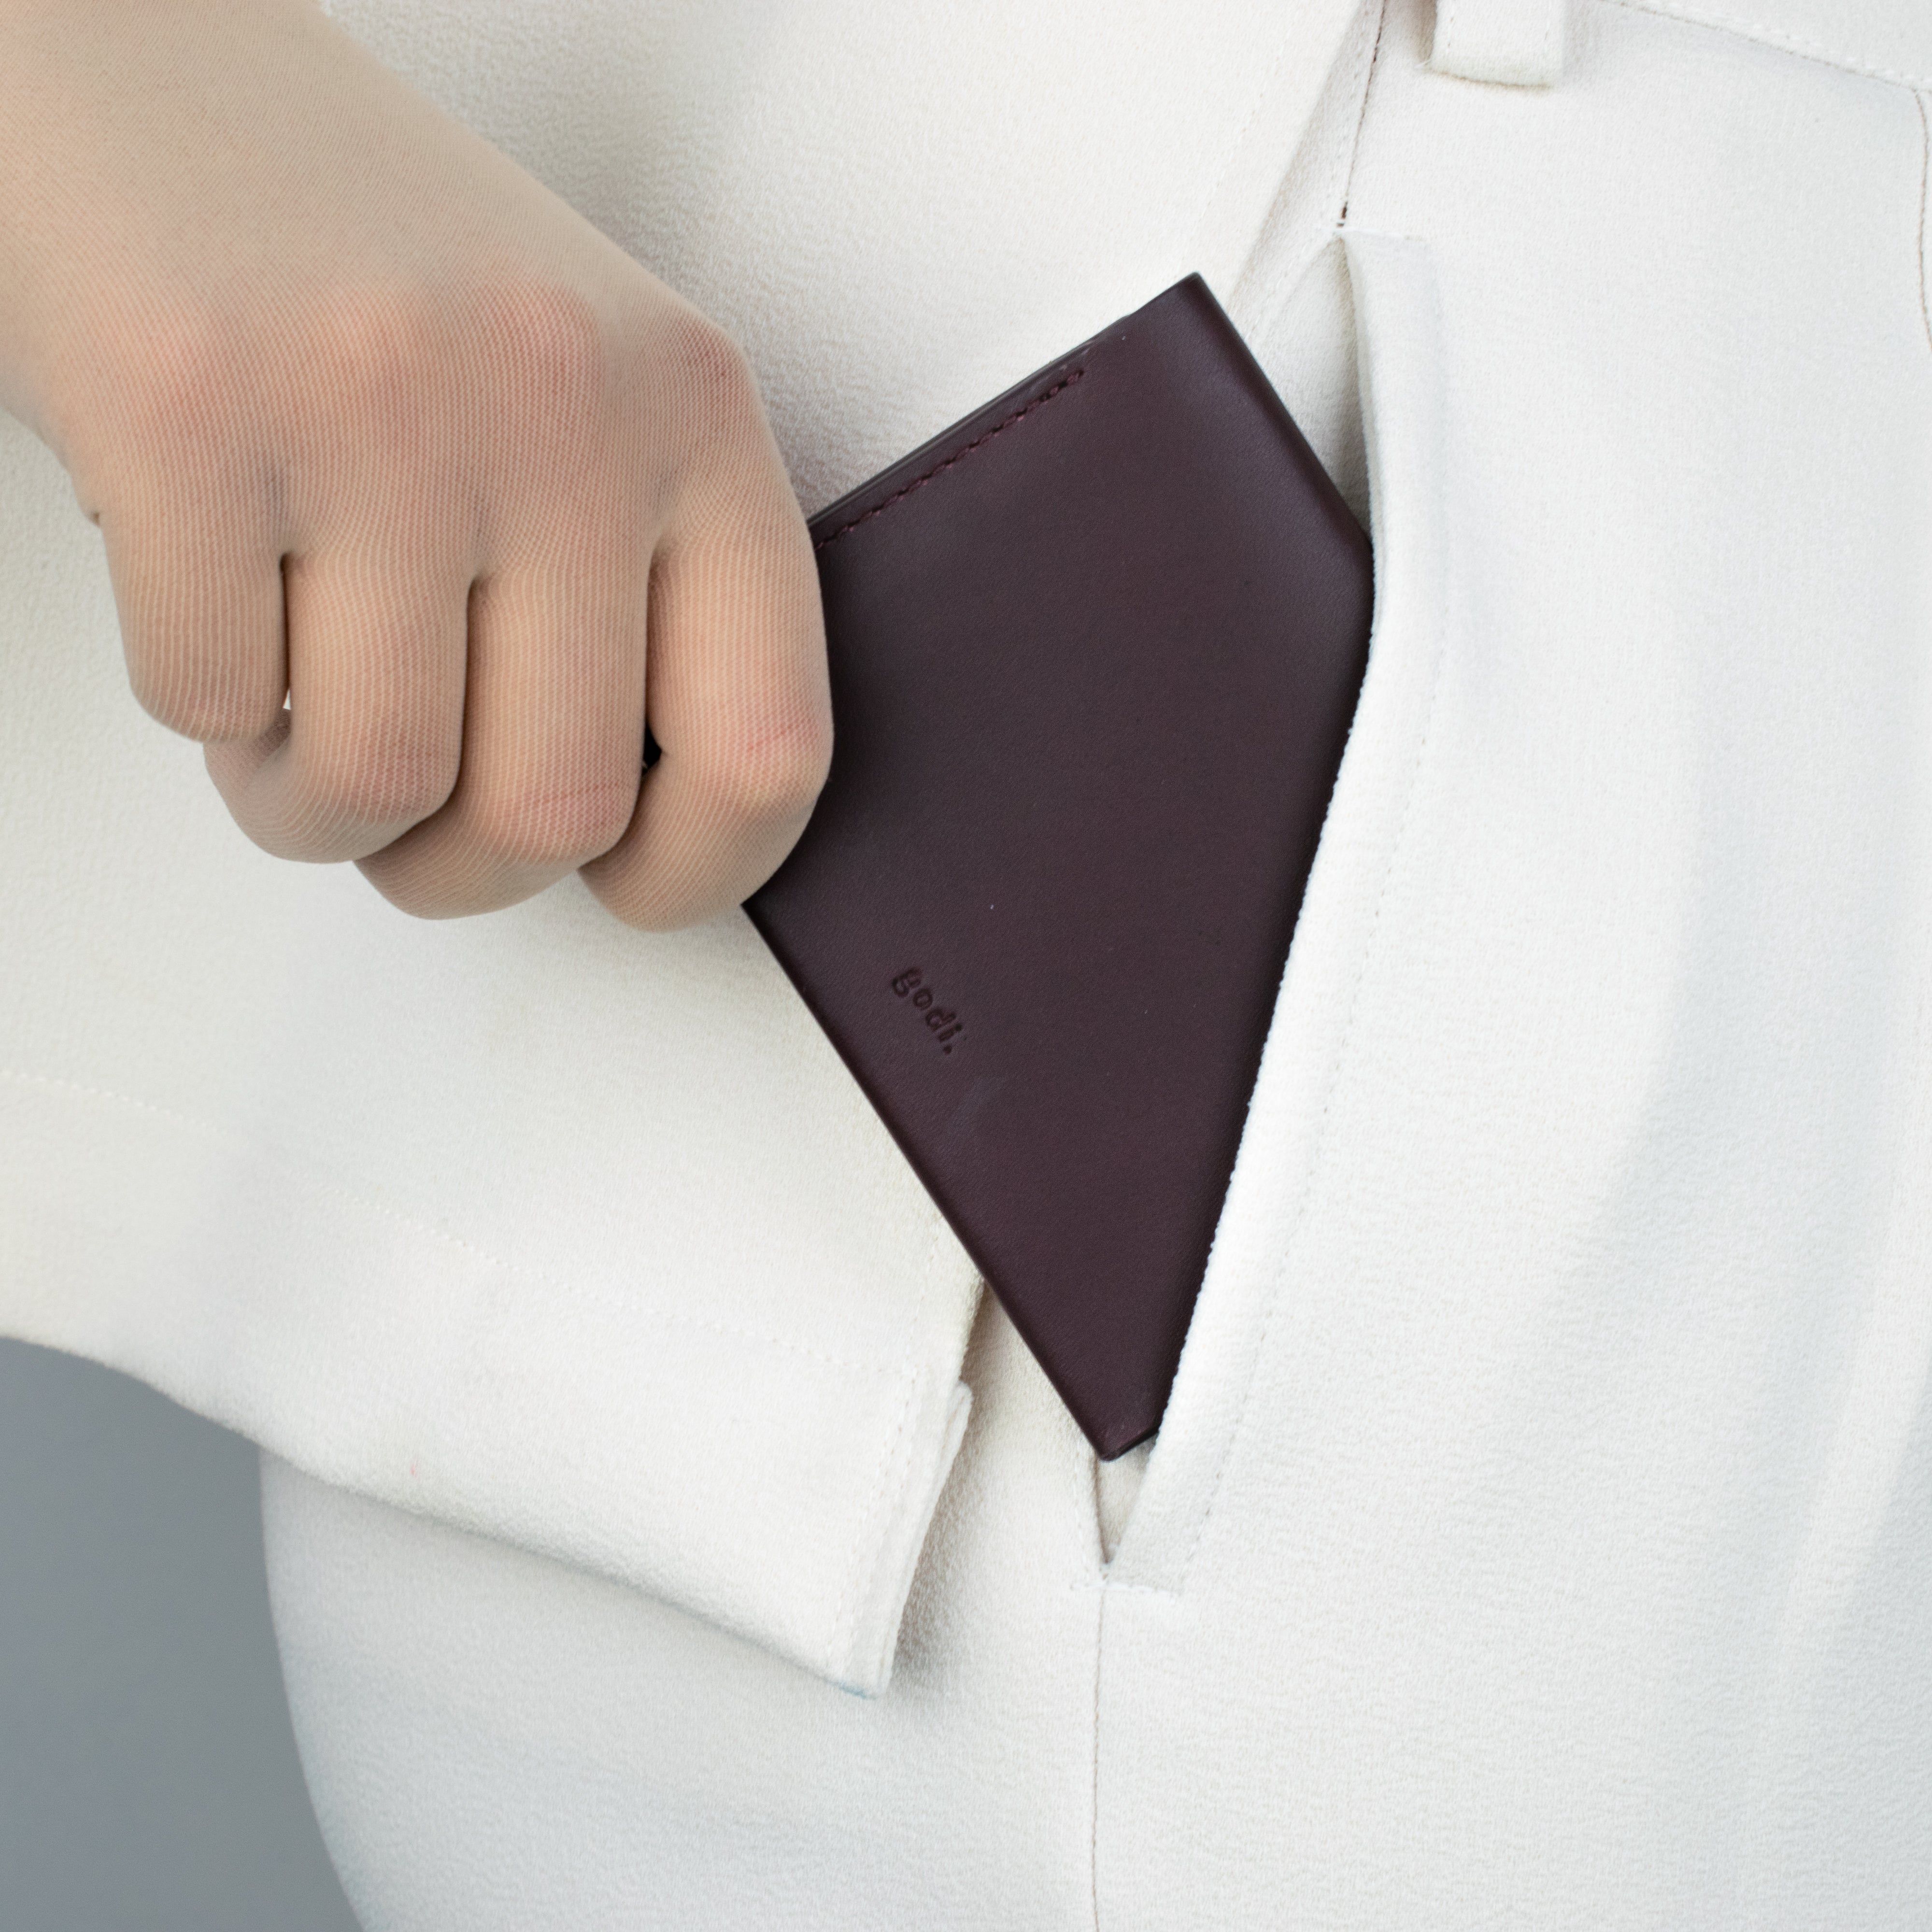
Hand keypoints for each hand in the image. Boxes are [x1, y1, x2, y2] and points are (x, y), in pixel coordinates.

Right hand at [0, 0, 829, 925]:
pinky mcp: (191, 405)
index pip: (769, 745)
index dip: (698, 870)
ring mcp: (381, 399)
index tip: (626, 881)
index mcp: (697, 417)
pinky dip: (201, 699)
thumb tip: (634, 831)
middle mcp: (565, 401)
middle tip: (405, 804)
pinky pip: (208, 702)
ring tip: (295, 699)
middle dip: (455, 861)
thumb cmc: (377, 269)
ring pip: (375, 784)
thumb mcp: (587, 403)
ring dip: (312, 800)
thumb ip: (643, 598)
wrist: (145, 64)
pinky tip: (217, 593)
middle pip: (554, 807)